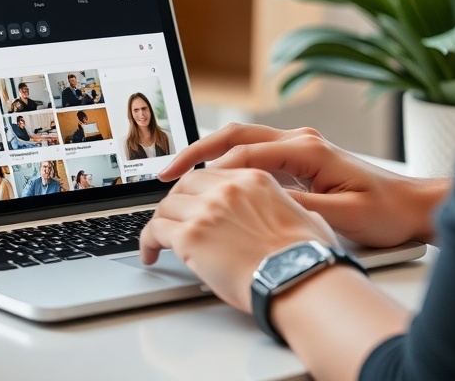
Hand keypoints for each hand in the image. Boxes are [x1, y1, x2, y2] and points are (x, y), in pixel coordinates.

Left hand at [140, 167, 337, 311]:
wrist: (297, 279)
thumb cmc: (307, 258)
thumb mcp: (306, 218)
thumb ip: (290, 209)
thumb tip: (294, 215)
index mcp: (254, 180)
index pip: (211, 175)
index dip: (195, 188)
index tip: (188, 198)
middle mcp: (227, 189)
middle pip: (185, 185)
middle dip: (174, 202)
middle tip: (169, 219)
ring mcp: (206, 210)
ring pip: (166, 207)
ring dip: (158, 224)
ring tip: (156, 241)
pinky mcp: (190, 235)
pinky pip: (155, 231)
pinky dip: (147, 242)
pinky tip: (150, 254)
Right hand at [160, 124, 447, 246]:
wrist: (412, 206)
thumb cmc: (384, 211)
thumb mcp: (342, 216)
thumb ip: (299, 208)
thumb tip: (259, 204)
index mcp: (307, 149)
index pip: (244, 154)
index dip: (210, 169)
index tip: (182, 184)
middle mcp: (299, 141)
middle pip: (234, 137)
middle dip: (196, 151)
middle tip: (165, 172)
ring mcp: (298, 149)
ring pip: (240, 143)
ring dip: (208, 155)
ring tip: (177, 175)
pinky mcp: (298, 161)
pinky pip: (252, 157)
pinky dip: (226, 165)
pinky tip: (210, 182)